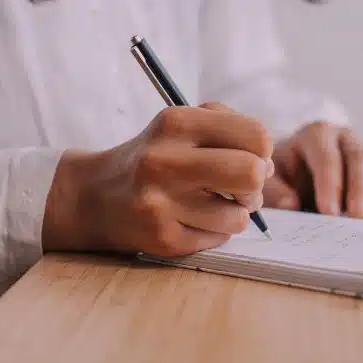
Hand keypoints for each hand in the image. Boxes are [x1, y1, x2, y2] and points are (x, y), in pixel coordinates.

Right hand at [42, 103, 273, 256]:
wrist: (95, 195)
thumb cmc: (154, 156)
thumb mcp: (180, 123)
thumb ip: (227, 126)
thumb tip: (267, 163)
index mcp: (175, 123)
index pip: (255, 135)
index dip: (262, 150)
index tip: (250, 156)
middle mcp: (164, 160)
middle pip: (252, 173)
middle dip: (256, 184)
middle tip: (243, 187)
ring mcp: (161, 203)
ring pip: (238, 216)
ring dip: (235, 213)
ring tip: (214, 205)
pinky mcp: (162, 238)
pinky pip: (218, 239)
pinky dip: (214, 231)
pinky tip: (191, 220)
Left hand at [262, 122, 362, 219]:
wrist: (297, 165)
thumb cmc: (283, 171)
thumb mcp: (271, 176)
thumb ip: (275, 189)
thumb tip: (292, 204)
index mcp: (316, 135)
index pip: (326, 156)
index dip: (330, 183)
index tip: (329, 212)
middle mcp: (346, 140)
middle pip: (360, 159)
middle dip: (361, 190)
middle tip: (359, 219)